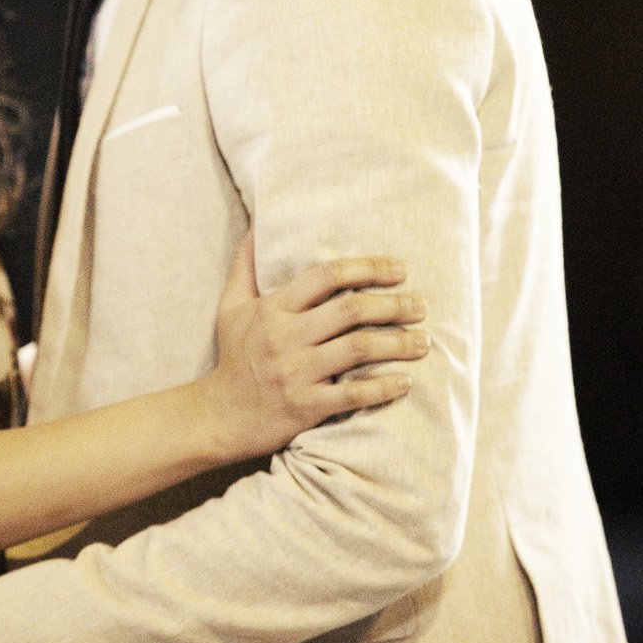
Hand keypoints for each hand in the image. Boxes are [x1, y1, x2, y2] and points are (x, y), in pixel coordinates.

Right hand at [198, 232, 427, 461]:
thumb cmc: (233, 357)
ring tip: (423, 341)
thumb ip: (245, 265)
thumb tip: (256, 225)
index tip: (400, 269)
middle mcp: (285, 337)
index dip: (368, 268)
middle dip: (393, 305)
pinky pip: (353, 394)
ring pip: (358, 350)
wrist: (219, 417)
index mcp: (273, 309)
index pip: (327, 276)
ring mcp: (296, 373)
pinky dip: (383, 387)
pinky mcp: (305, 406)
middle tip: (420, 306)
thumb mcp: (231, 306)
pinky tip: (405, 382)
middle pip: (350, 311)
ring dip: (398, 344)